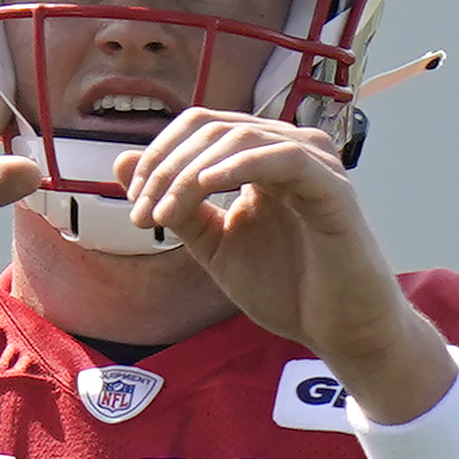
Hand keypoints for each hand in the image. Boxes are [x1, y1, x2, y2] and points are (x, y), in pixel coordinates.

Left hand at [115, 111, 450, 419]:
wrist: (338, 331)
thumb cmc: (287, 287)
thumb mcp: (214, 244)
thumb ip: (175, 204)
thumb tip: (120, 162)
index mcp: (260, 157)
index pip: (199, 127)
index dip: (157, 158)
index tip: (135, 207)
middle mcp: (288, 149)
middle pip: (211, 128)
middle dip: (165, 169)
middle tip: (142, 215)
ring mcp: (315, 164)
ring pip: (239, 138)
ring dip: (188, 174)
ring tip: (164, 216)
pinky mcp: (334, 188)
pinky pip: (283, 157)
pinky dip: (238, 167)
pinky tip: (206, 188)